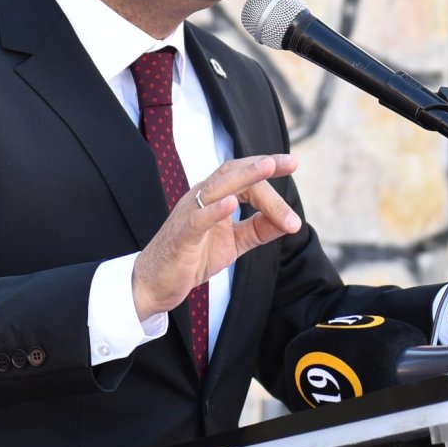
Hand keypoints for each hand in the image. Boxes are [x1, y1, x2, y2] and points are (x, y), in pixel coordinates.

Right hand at [132, 155, 300, 320]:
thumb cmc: (192, 258)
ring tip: (267, 167)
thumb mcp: (233, 243)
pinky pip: (197, 220)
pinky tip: (231, 204)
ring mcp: (189, 214)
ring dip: (244, 176)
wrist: (155, 283)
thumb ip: (258, 230)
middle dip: (261, 167)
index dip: (268, 171)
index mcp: (213, 198)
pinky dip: (214, 211)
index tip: (292, 164)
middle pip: (233, 175)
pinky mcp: (181, 236)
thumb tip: (289, 221)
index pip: (243, 177)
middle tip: (291, 163)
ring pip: (217, 188)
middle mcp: (200, 199)